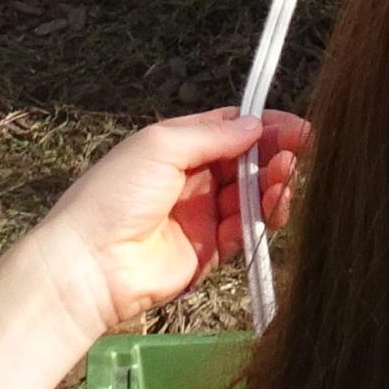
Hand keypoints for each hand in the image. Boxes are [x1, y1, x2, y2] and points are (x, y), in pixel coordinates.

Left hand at [26, 108, 309, 341]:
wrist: (90, 264)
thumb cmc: (116, 194)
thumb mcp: (160, 146)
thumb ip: (211, 135)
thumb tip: (256, 124)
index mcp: (178, 146)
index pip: (231, 129)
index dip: (265, 127)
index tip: (298, 129)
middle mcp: (193, 178)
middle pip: (247, 161)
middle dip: (275, 155)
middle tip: (298, 153)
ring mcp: (202, 215)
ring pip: (251, 196)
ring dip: (273, 185)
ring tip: (285, 178)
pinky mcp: (210, 252)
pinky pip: (245, 231)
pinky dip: (262, 218)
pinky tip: (273, 207)